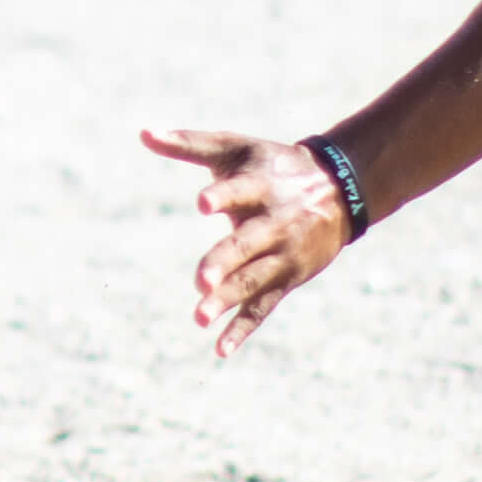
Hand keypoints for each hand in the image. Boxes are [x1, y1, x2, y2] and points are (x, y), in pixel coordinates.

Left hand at [146, 126, 357, 353]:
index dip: (221, 196)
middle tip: (200, 281)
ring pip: (253, 280)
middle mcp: (274, 222)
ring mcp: (282, 254)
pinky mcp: (286, 279)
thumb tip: (142, 132)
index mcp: (259, 186)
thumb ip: (189, 143)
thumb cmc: (272, 166)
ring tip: (198, 317)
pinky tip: (220, 349)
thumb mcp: (235, 148)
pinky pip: (263, 307)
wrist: (339, 189)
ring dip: (228, 299)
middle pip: (247, 245)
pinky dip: (243, 328)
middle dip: (224, 262)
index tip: (203, 203)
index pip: (239, 192)